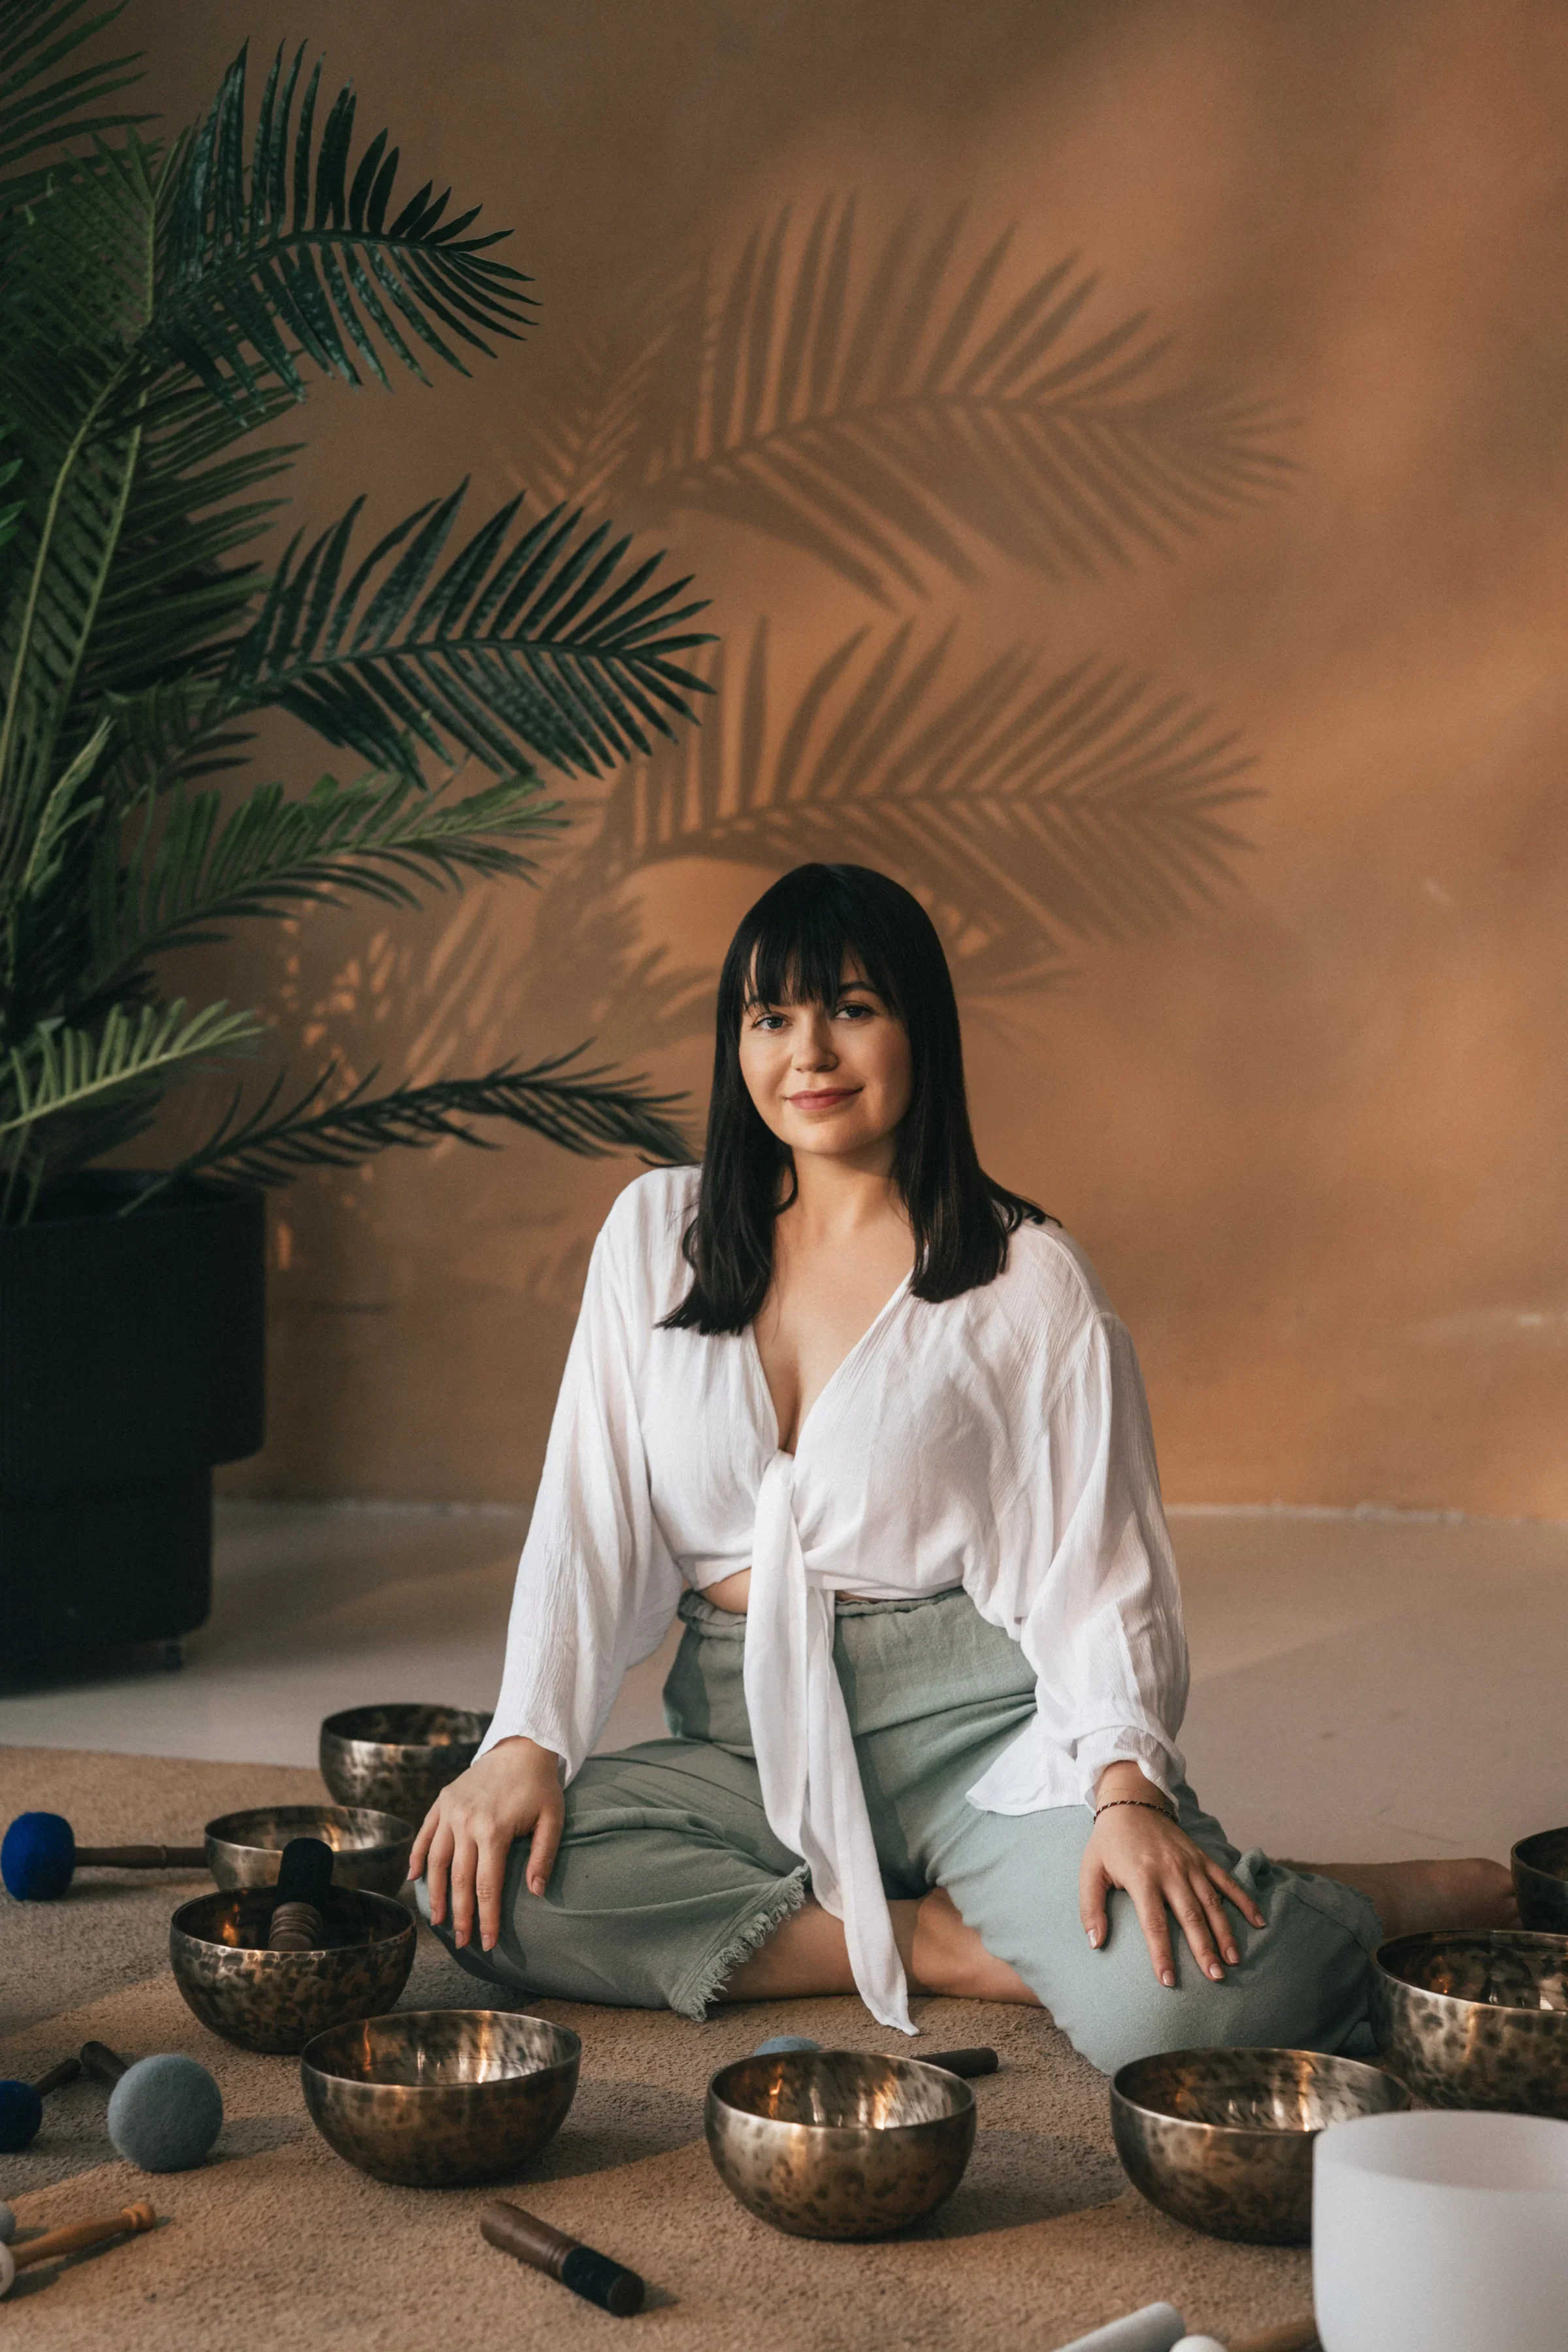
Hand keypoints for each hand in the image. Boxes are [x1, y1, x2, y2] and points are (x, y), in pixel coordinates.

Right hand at [409, 1736, 562, 1952]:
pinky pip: (425, 1834)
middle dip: (459, 1915)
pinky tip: (415, 1879)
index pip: (487, 1886)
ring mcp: (450, 1810)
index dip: (486, 1918)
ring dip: (434, 1893)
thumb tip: (535, 1894)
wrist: (521, 1747)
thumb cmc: (540, 1787)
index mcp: (493, 1830)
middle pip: (458, 1880)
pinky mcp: (442, 1801)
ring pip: (436, 1861)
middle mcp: (466, 1822)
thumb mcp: (553, 1820)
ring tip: (437, 1919)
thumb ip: (543, 1857)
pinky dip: (418, 1857)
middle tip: (461, 1942)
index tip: (487, 1943)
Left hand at [1080, 1765, 1265, 1987]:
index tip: (1168, 1980)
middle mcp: (1170, 1872)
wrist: (1132, 1802)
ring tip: (1234, 1960)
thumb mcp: (1090, 1871)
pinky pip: (1227, 1881)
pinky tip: (1259, 1921)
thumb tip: (1095, 1943)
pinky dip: (1245, 1900)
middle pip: (1190, 1916)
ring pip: (1212, 1903)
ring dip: (1225, 1932)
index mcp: (1142, 1877)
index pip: (1153, 1923)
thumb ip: (1090, 1908)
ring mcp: (1190, 1864)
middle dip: (1204, 1949)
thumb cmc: (1109, 1842)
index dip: (1161, 1953)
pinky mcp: (1202, 1857)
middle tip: (1215, 1977)